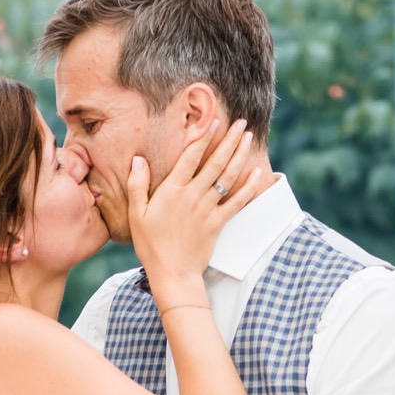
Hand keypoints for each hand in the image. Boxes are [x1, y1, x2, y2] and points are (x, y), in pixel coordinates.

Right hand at [127, 119, 266, 297]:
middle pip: (215, 162)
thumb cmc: (151, 245)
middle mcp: (192, 196)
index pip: (190, 157)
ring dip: (240, 155)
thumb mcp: (136, 215)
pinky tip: (258, 173)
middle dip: (229, 139)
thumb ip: (137, 185)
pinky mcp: (218, 223)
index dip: (202, 137)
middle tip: (240, 122)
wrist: (172, 274)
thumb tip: (138, 160)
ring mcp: (207, 209)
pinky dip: (249, 187)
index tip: (213, 121)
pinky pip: (237, 202)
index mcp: (172, 191)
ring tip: (247, 138)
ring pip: (228, 177)